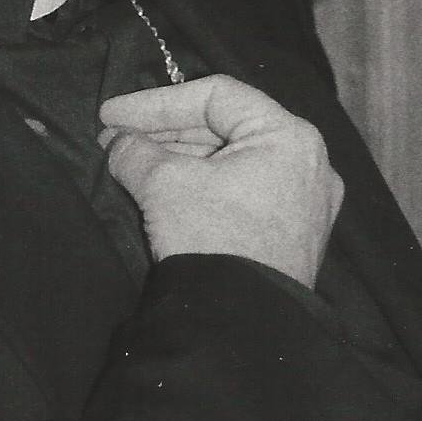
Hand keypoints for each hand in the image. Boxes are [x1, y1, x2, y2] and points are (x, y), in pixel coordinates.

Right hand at [99, 76, 343, 286]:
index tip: (112, 115)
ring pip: (233, 163)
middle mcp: (310, 164)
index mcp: (290, 137)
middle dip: (165, 133)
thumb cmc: (212, 239)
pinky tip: (163, 193)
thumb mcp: (163, 185)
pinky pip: (244, 193)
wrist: (239, 324)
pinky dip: (203, 187)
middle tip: (115, 140)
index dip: (156, 101)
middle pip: (226, 128)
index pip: (216, 96)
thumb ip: (135, 152)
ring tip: (130, 166)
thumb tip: (118, 144)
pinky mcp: (293, 236)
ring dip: (179, 161)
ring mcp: (306, 202)